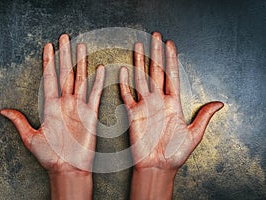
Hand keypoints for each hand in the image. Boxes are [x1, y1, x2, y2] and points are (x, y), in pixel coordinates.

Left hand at [0, 34, 104, 198]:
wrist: (68, 168)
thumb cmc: (51, 156)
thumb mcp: (31, 138)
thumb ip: (20, 122)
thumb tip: (4, 111)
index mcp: (50, 106)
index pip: (49, 78)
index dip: (49, 61)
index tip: (48, 46)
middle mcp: (65, 103)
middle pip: (65, 73)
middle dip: (65, 55)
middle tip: (65, 38)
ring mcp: (79, 107)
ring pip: (81, 79)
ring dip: (81, 63)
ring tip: (82, 46)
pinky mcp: (91, 114)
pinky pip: (95, 94)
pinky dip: (98, 81)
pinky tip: (99, 68)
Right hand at [120, 32, 222, 198]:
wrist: (157, 166)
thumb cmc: (175, 154)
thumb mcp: (194, 135)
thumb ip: (203, 117)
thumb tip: (219, 103)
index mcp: (173, 104)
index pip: (172, 76)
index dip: (171, 59)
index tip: (170, 44)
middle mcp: (158, 101)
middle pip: (156, 72)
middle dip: (156, 54)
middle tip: (155, 37)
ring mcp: (144, 106)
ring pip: (141, 79)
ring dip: (140, 63)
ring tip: (139, 46)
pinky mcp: (132, 114)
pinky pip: (127, 95)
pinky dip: (125, 83)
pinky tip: (124, 70)